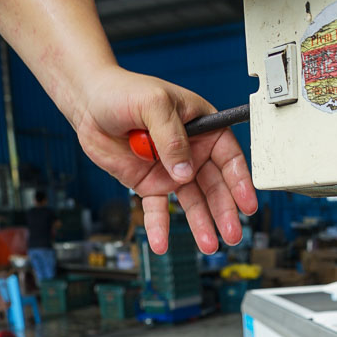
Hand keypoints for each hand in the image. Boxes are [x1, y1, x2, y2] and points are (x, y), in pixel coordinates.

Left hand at [75, 65, 256, 254]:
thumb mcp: (154, 104)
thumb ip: (172, 136)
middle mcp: (190, 152)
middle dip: (224, 211)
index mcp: (202, 127)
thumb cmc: (123, 92)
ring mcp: (170, 171)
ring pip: (192, 202)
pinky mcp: (149, 184)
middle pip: (215, 186)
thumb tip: (185, 171)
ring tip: (209, 245)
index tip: (247, 204)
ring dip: (201, 224)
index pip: (228, 157)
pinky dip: (159, 227)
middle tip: (232, 233)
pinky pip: (157, 209)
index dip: (240, 182)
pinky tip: (161, 243)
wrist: (89, 104)